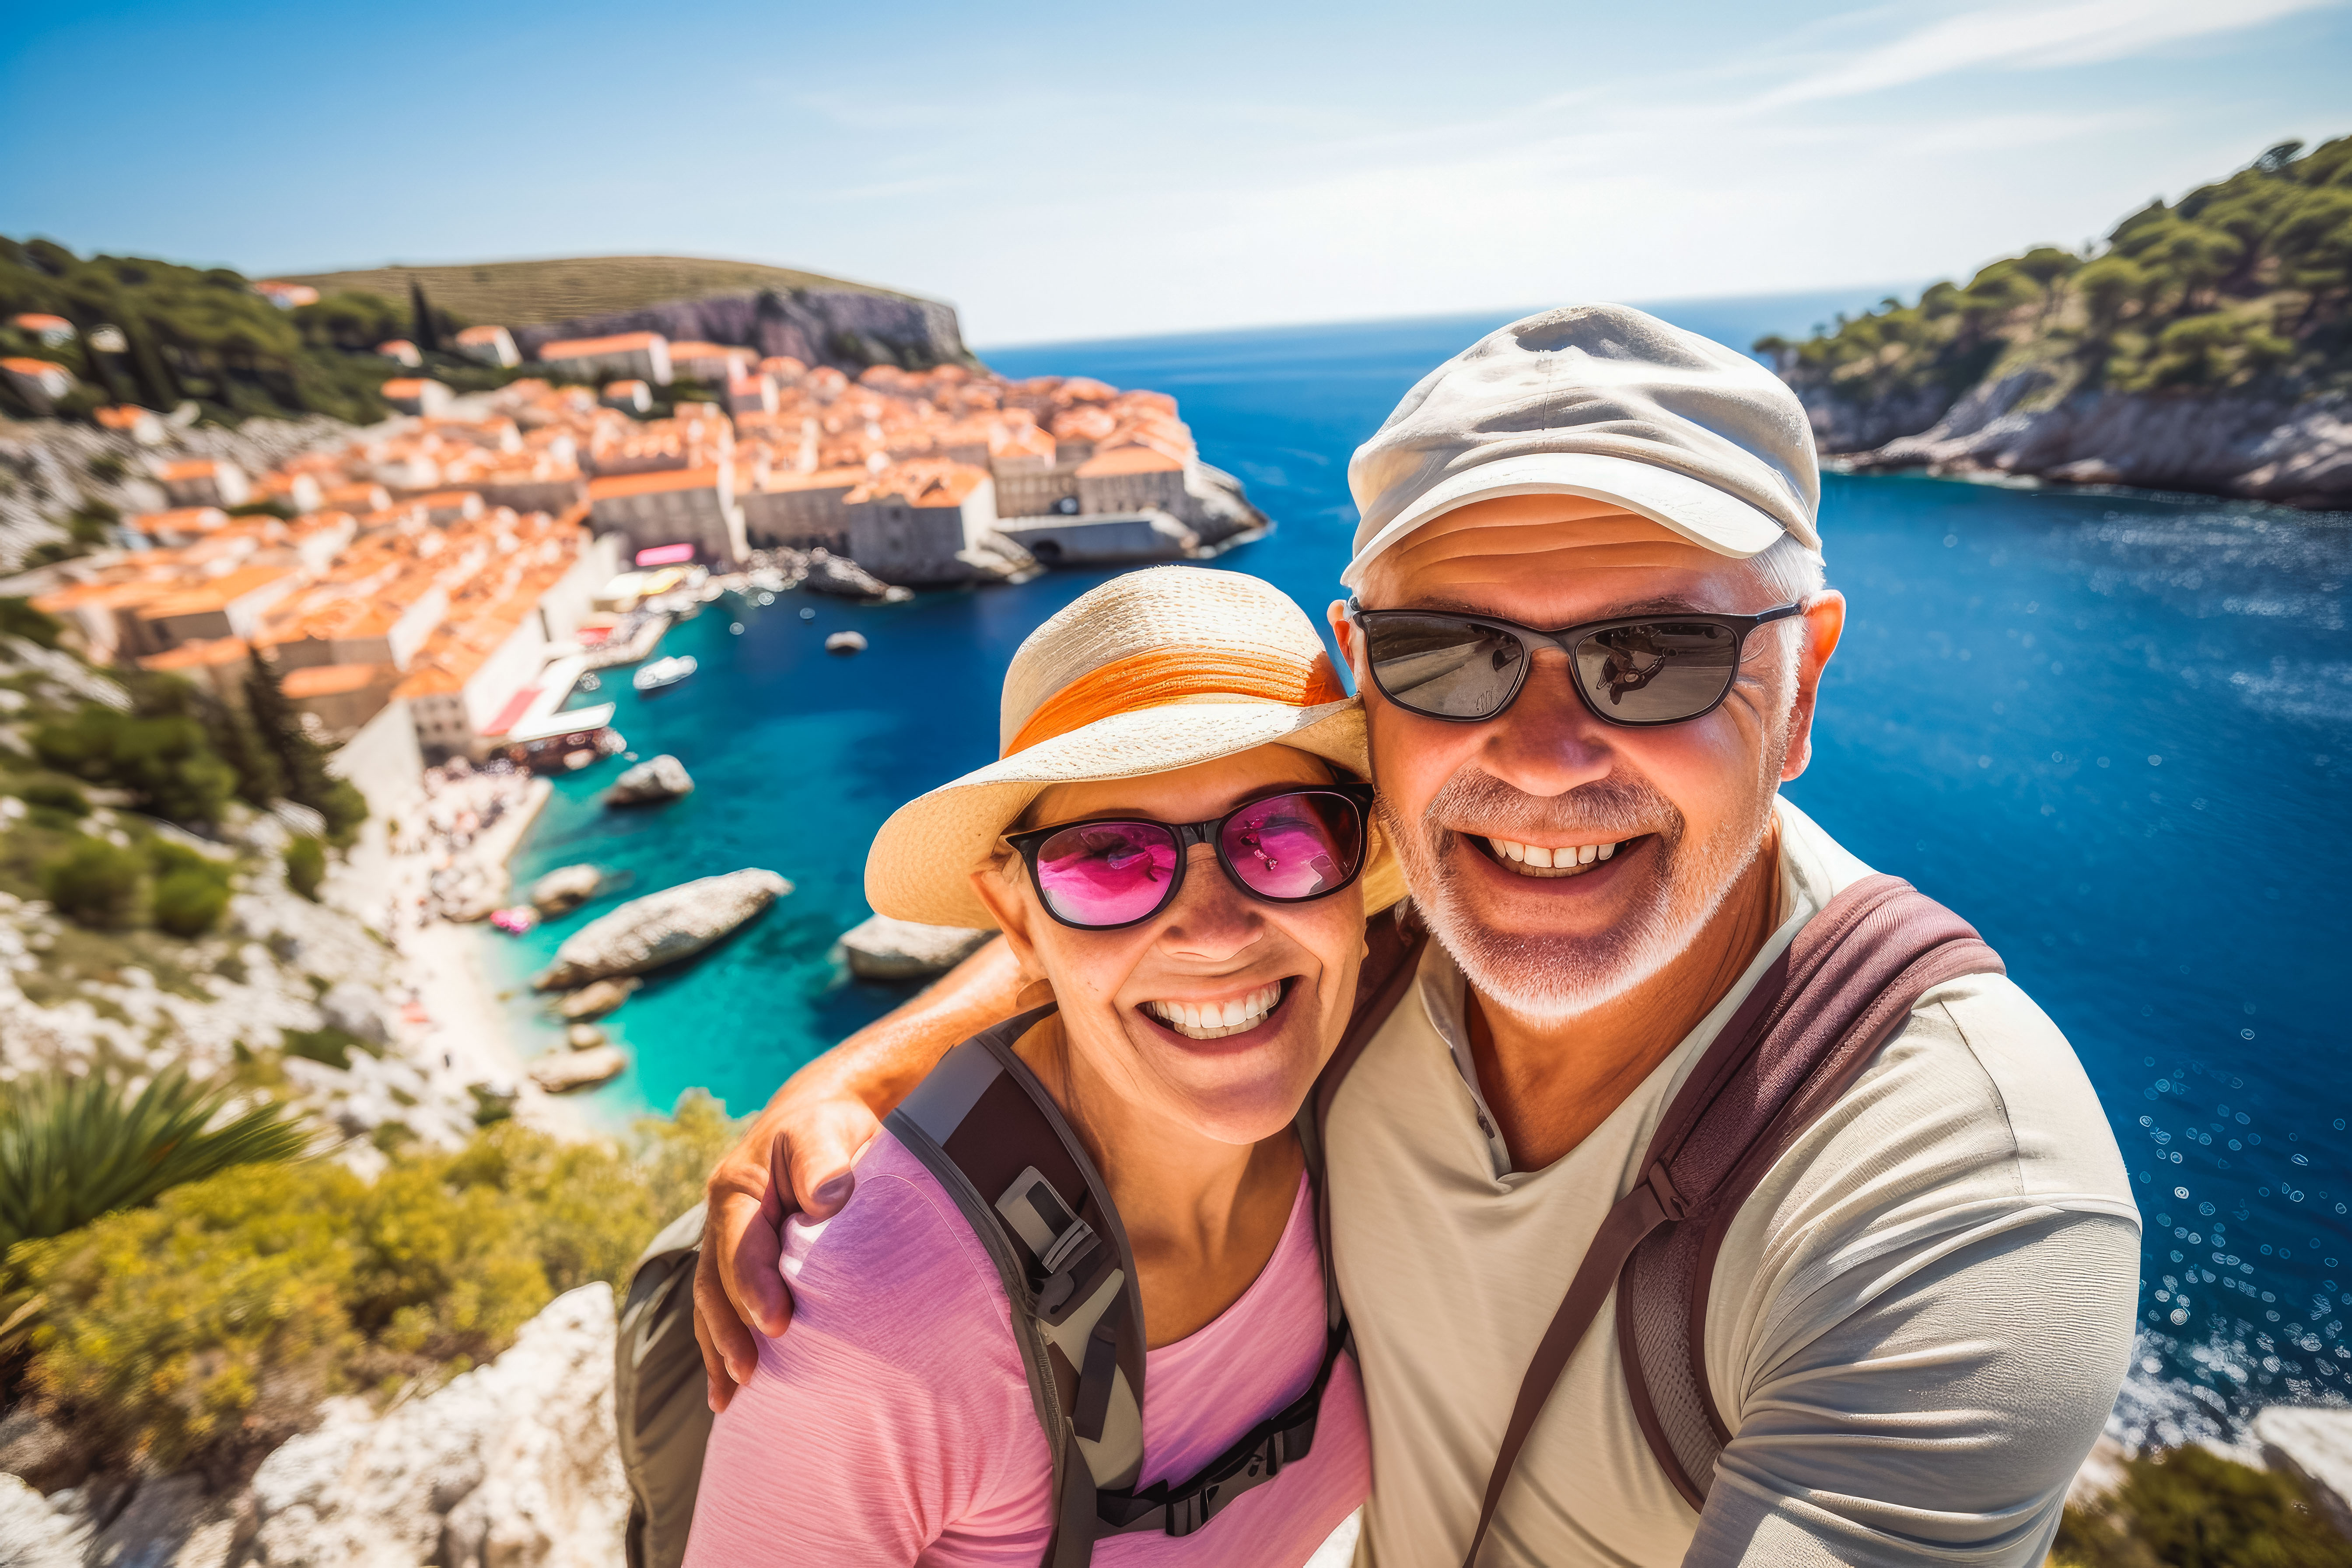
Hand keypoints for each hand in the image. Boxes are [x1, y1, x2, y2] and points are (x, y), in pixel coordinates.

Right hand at [693, 1089, 881, 1411]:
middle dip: (728, 1331)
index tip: (779, 1324)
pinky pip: (721, 1305)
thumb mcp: (824, 1131)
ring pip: (712, 1301)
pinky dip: (720, 1344)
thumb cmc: (827, 1126)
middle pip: (716, 1284)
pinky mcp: (740, 1258)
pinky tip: (726, 1386)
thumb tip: (829, 1198)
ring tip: (728, 1396)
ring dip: (718, 1347)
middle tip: (750, 1373)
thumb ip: (822, 1162)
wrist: (820, 1116)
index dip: (755, 1287)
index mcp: (736, 1190)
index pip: (740, 1248)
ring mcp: (726, 1241)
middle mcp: (722, 1219)